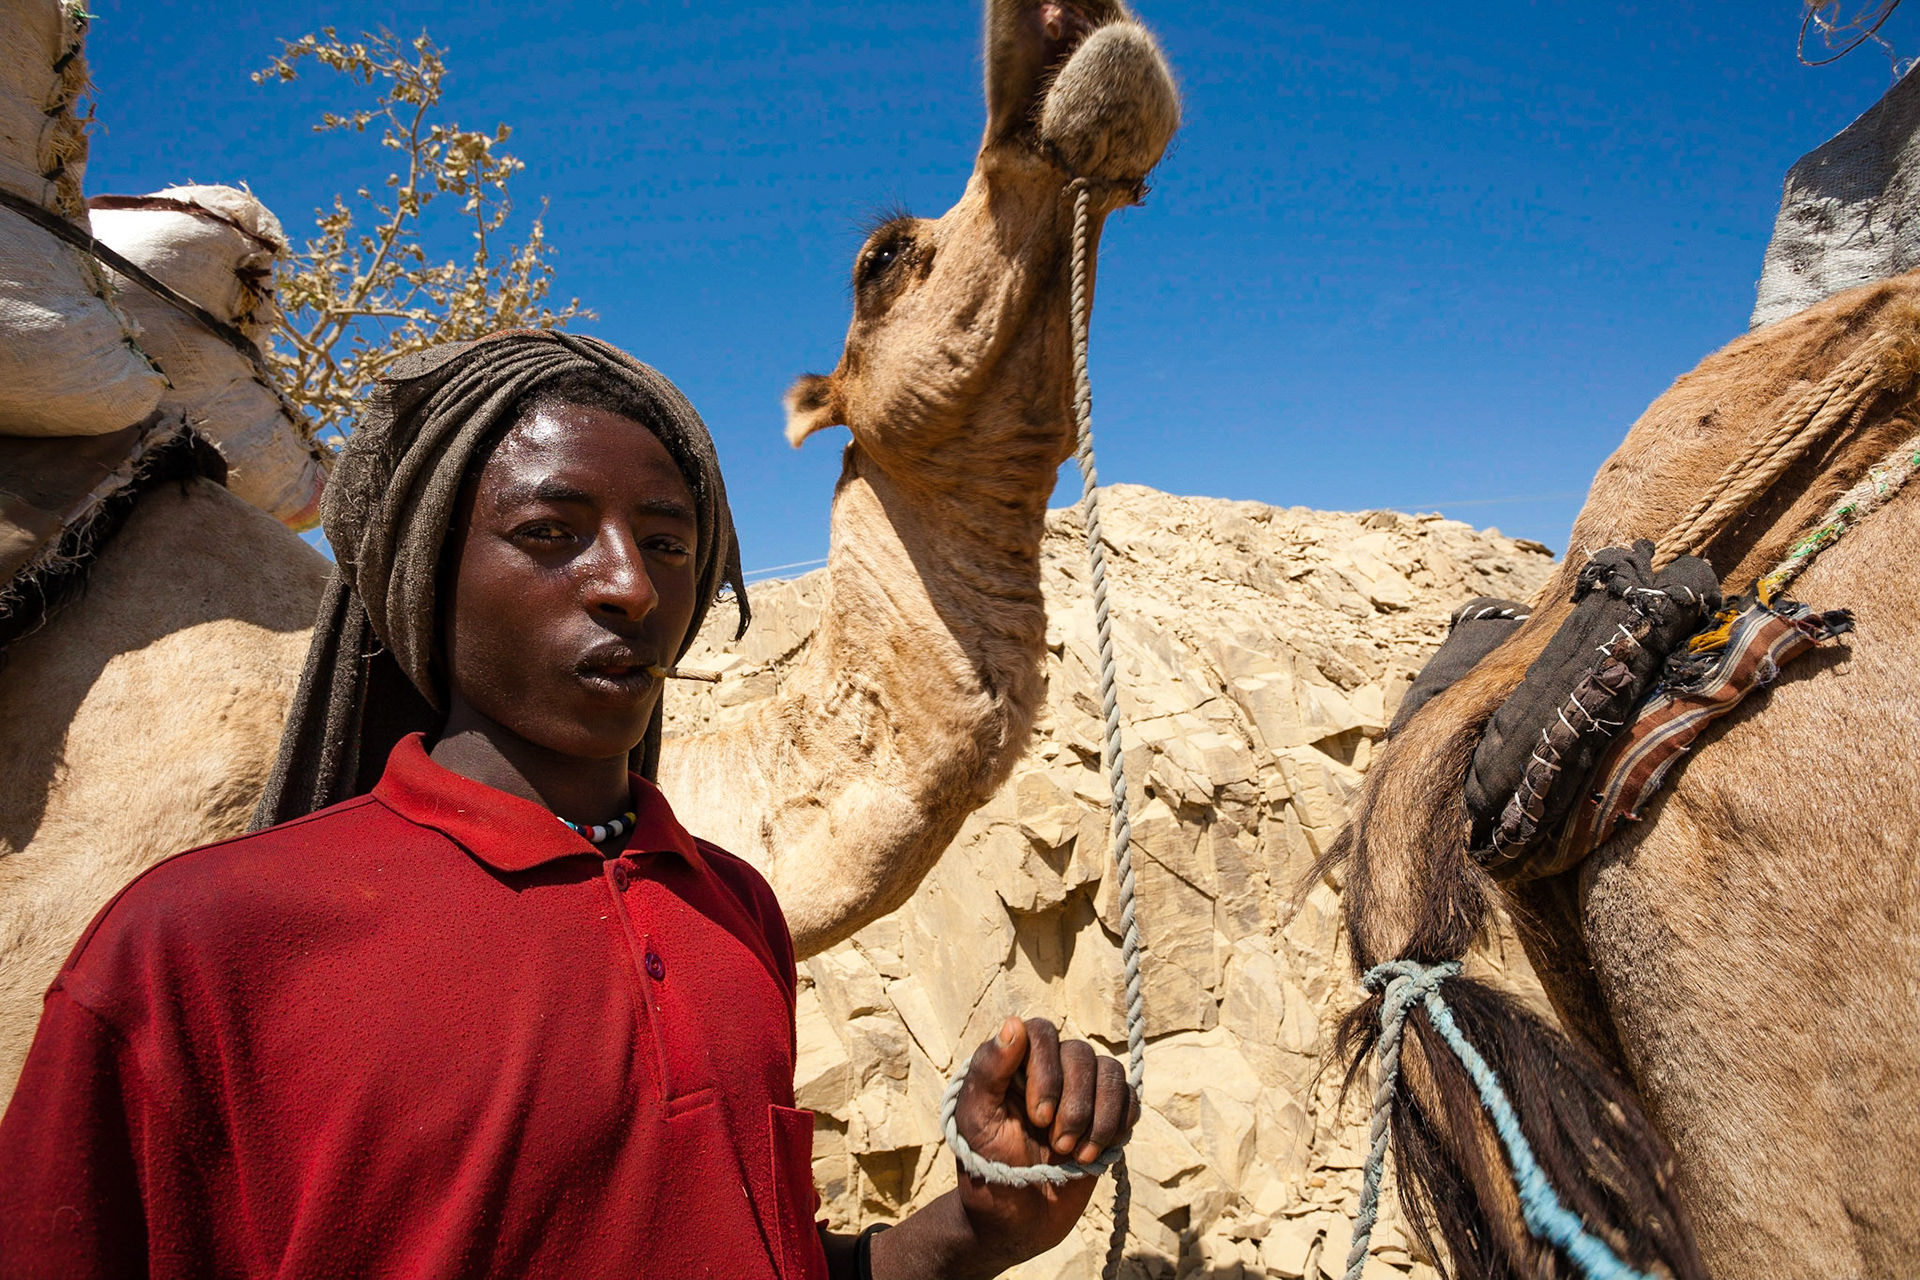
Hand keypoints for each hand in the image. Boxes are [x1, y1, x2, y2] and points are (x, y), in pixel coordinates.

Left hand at [949, 1017, 1138, 1266]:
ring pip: (1109, 1072)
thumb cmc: (987, 1171)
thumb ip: (989, 1071)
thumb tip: (1014, 1023)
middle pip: (1080, 1053)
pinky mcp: (1106, 1117)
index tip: (1038, 1116)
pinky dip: (1119, 1125)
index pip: (1041, 1032)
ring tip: (1077, 1155)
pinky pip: (1130, 1098)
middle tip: (1056, 1145)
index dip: (1047, 1069)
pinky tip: (1096, 1152)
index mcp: (1014, 1065)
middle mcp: (1050, 1071)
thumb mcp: (976, 1122)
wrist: (1016, 1224)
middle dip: (1074, 1105)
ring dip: (1099, 1118)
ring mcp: (1081, 1093)